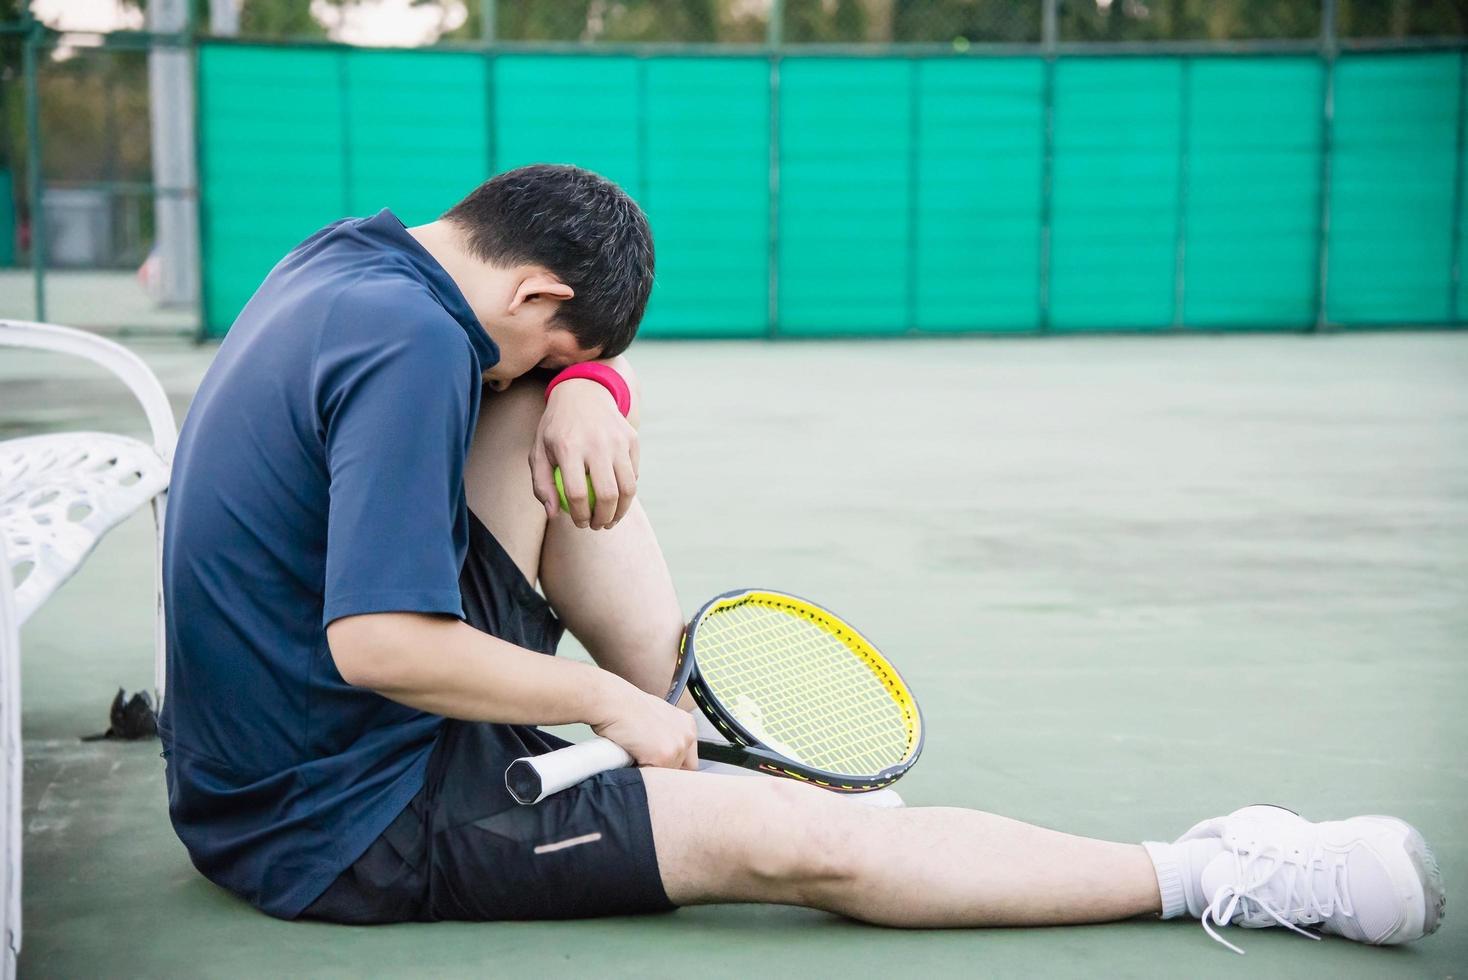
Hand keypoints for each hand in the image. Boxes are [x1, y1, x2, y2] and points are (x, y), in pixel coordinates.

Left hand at [531, 377, 638, 529]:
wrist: (583, 393)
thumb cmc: (556, 429)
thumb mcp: (539, 452)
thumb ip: (542, 485)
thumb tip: (555, 515)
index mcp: (568, 447)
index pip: (577, 493)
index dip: (580, 516)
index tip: (579, 523)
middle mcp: (596, 442)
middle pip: (608, 494)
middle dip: (604, 519)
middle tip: (597, 525)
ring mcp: (617, 439)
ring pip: (628, 488)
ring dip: (621, 511)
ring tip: (611, 519)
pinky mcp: (632, 438)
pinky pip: (634, 474)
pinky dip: (628, 491)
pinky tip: (618, 497)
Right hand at [591, 685, 697, 770]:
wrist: (613, 702)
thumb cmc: (626, 708)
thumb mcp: (654, 719)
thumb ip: (664, 736)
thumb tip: (659, 753)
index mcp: (687, 725)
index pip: (688, 759)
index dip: (672, 764)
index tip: (658, 764)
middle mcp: (687, 734)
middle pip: (681, 769)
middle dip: (663, 769)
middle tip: (644, 759)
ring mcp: (678, 746)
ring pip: (667, 775)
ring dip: (651, 771)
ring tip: (635, 754)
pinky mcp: (664, 756)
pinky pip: (654, 777)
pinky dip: (641, 772)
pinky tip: (632, 757)